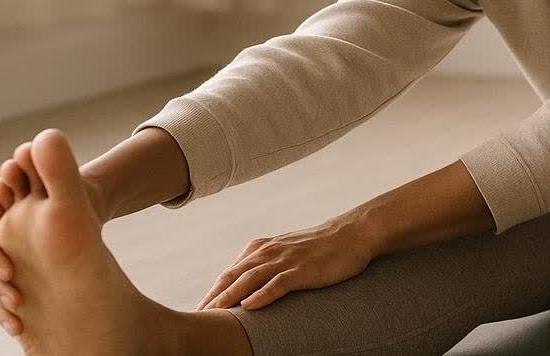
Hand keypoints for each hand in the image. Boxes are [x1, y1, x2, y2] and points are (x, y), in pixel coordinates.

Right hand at [0, 143, 113, 336]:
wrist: (87, 213)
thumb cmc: (77, 197)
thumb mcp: (68, 182)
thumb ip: (55, 164)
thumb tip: (45, 138)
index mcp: (1, 212)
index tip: (10, 269)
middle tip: (14, 292)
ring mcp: (1, 255)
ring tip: (17, 313)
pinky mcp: (12, 276)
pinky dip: (5, 312)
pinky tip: (20, 327)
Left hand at [196, 216, 379, 311]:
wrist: (352, 234)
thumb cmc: (320, 247)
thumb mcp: (286, 253)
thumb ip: (266, 265)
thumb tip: (248, 288)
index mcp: (261, 249)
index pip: (229, 273)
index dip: (213, 292)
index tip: (199, 310)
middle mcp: (268, 252)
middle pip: (233, 276)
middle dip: (213, 297)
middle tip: (196, 316)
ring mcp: (285, 260)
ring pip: (249, 280)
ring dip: (229, 297)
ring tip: (214, 313)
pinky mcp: (303, 269)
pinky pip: (278, 283)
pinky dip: (262, 294)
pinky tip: (250, 306)